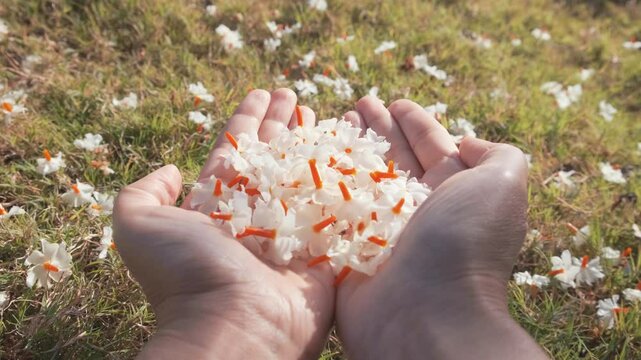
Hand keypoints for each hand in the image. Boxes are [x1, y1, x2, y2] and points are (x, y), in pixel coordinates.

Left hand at [113, 89, 333, 358]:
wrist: (235, 327)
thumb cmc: (187, 276)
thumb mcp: (139, 227)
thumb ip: (142, 193)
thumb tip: (171, 171)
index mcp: (216, 207)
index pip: (235, 152)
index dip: (248, 120)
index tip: (262, 92)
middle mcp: (254, 217)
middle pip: (271, 158)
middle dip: (281, 124)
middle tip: (294, 94)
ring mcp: (291, 233)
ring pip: (304, 176)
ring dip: (313, 143)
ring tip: (321, 113)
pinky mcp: (324, 250)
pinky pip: (337, 207)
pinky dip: (345, 179)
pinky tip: (353, 151)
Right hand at [336, 97, 546, 358]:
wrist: (426, 314)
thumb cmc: (464, 243)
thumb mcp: (503, 185)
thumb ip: (498, 154)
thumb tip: (466, 144)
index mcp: (455, 195)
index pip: (434, 148)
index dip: (416, 123)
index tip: (396, 103)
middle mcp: (420, 212)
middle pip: (396, 160)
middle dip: (378, 129)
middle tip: (358, 103)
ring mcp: (383, 232)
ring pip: (364, 180)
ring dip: (350, 150)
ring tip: (336, 121)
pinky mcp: (351, 250)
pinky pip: (336, 209)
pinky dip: (325, 185)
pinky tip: (314, 161)